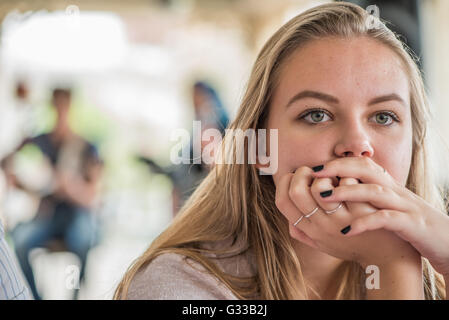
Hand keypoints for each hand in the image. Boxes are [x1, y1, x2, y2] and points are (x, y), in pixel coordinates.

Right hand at [275, 165, 419, 267]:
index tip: (296, 176)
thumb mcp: (322, 244)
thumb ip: (303, 233)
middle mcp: (321, 227)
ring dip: (326, 175)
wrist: (386, 259)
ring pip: (320, 187)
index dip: (285, 183)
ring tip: (335, 177)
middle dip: (302, 172)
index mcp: (309, 230)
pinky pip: (347, 184)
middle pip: (296, 192)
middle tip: (314, 171)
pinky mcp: (361, 214)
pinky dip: (349, 176)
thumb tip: (288, 218)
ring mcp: (341, 221)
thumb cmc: (352, 245)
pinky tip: (355, 181)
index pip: (282, 202)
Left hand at [312, 156, 448, 276]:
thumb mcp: (387, 208)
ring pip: (376, 191)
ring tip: (325, 197)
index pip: (361, 165)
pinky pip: (388, 219)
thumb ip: (366, 199)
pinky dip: (366, 222)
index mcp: (386, 187)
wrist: (447, 242)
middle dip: (339, 168)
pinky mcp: (412, 224)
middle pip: (367, 170)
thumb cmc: (410, 226)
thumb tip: (336, 195)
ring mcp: (404, 206)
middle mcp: (394, 191)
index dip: (338, 163)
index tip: (313, 167)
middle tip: (315, 173)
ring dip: (349, 192)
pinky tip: (347, 230)